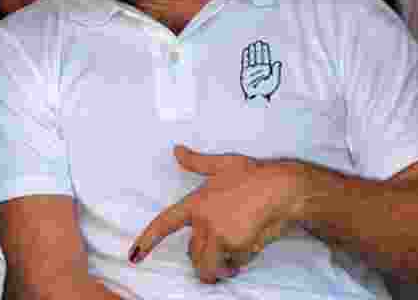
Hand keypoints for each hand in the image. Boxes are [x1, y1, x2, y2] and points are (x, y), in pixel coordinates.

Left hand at [128, 146, 302, 282]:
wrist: (283, 188)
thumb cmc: (254, 174)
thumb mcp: (222, 164)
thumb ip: (197, 161)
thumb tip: (177, 150)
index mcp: (195, 203)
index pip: (164, 225)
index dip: (147, 241)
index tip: (134, 256)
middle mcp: (204, 222)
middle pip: (192, 254)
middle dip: (202, 257)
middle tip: (218, 248)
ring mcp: (220, 236)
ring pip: (209, 265)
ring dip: (218, 267)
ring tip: (231, 258)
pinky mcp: (238, 248)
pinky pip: (235, 264)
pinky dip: (241, 261)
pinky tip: (251, 244)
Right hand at [241, 41, 281, 100]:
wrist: (257, 97)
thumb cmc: (266, 90)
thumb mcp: (274, 81)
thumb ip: (276, 71)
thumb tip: (278, 62)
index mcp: (266, 70)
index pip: (265, 58)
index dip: (265, 51)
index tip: (265, 44)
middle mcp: (258, 69)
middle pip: (259, 57)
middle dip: (259, 49)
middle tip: (259, 41)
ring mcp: (251, 70)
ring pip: (252, 58)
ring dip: (253, 51)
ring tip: (253, 44)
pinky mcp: (244, 72)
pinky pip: (245, 62)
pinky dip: (246, 56)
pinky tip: (247, 50)